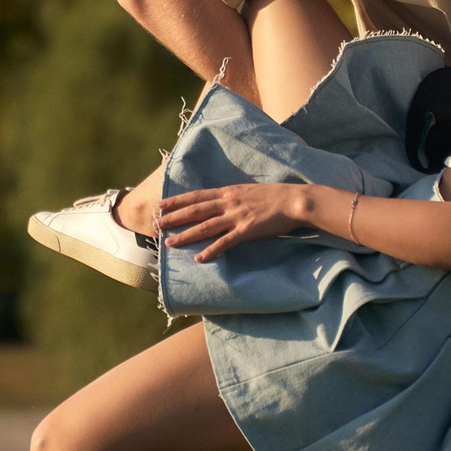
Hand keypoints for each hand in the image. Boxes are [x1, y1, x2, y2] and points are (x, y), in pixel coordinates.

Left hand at [156, 183, 311, 262]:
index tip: (160, 204)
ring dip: (185, 236)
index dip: (177, 201)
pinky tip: (200, 259)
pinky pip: (225, 242)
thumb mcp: (249, 191)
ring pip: (205, 227)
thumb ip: (233, 197)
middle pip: (195, 211)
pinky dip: (211, 251)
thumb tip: (221, 202)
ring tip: (169, 243)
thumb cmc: (275, 196)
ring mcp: (237, 216)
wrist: (295, 200)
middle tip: (155, 225)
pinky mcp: (247, 230)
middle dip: (173, 218)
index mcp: (228, 192)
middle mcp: (228, 202)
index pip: (196, 196)